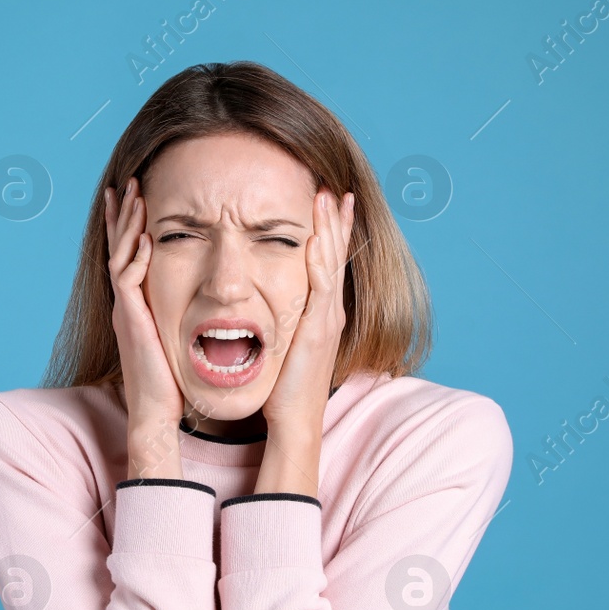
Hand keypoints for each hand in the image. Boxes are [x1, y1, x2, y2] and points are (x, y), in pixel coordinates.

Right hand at [104, 177, 184, 477]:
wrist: (158, 411)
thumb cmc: (172, 380)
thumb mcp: (177, 337)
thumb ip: (183, 315)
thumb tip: (208, 300)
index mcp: (139, 304)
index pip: (132, 254)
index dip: (133, 226)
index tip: (140, 197)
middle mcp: (128, 302)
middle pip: (120, 247)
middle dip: (125, 215)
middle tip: (128, 183)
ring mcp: (127, 310)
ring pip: (120, 256)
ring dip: (128, 225)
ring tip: (134, 196)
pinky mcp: (131, 320)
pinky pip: (127, 281)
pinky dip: (134, 257)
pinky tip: (144, 238)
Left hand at [260, 188, 352, 452]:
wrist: (295, 419)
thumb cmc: (286, 387)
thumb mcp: (288, 344)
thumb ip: (286, 321)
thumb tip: (272, 304)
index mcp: (323, 313)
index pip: (328, 263)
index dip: (332, 232)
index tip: (330, 202)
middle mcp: (330, 312)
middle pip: (335, 256)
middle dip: (336, 221)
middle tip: (336, 189)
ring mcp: (327, 320)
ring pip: (331, 265)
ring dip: (330, 231)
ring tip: (330, 199)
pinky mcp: (317, 332)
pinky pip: (319, 291)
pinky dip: (318, 264)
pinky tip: (314, 242)